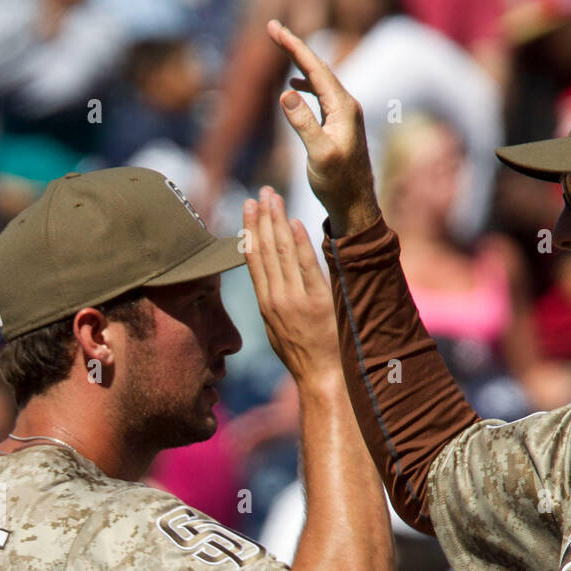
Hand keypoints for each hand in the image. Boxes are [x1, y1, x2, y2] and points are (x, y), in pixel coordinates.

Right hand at [242, 186, 339, 383]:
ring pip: (281, 253)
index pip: (253, 260)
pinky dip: (298, 244)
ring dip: (277, 221)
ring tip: (274, 197)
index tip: (248, 208)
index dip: (249, 230)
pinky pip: (306, 267)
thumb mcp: (279, 332)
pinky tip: (294, 223)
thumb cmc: (305, 358)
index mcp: (266, 305)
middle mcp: (276, 299)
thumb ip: (276, 305)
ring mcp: (295, 300)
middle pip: (264, 250)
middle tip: (262, 192)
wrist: (321, 378)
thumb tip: (272, 286)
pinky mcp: (316, 302)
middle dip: (262, 217)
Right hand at [265, 18, 379, 235]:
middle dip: (296, 47)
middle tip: (273, 29)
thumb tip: (286, 93)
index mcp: (343, 108)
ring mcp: (344, 116)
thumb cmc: (338, 185)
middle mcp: (347, 106)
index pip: (315, 68)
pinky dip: (307, 84)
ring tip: (283, 47)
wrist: (355, 207)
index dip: (294, 46)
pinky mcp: (340, 126)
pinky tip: (296, 85)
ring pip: (320, 80)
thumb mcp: (319, 154)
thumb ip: (303, 123)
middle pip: (318, 68)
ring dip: (301, 63)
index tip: (274, 29)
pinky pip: (322, 95)